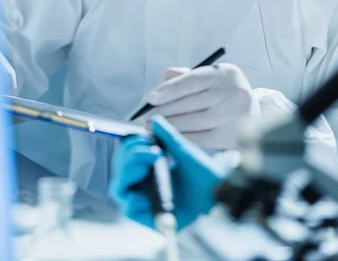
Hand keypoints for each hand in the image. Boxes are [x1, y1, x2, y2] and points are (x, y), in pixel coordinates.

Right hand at [110, 115, 223, 229]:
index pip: (125, 154)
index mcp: (147, 166)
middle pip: (120, 168)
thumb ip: (166, 136)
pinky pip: (128, 208)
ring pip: (119, 186)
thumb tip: (151, 120)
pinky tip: (147, 190)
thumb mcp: (183, 151)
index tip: (146, 138)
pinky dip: (132, 198)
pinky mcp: (147, 217)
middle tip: (154, 151)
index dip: (130, 145)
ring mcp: (143, 200)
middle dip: (131, 155)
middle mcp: (141, 183)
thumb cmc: (203, 174)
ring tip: (151, 164)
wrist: (219, 195)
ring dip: (129, 171)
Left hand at [144, 63, 259, 149]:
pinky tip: (170, 138)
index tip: (150, 98)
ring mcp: (238, 115)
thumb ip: (185, 76)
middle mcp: (235, 92)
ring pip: (197, 122)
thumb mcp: (208, 78)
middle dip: (166, 111)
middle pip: (193, 103)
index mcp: (226, 73)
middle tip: (146, 118)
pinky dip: (184, 138)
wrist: (252, 113)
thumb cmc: (221, 93)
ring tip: (154, 128)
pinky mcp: (235, 135)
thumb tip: (163, 80)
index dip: (170, 89)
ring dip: (172, 126)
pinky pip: (204, 138)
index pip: (193, 80)